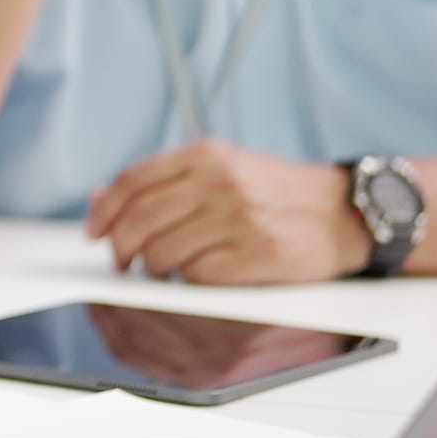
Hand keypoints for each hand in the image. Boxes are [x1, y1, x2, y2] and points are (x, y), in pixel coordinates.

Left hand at [88, 140, 369, 282]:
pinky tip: (198, 275)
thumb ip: (163, 180)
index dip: (104, 210)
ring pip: (163, 252)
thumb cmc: (274, 192)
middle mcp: (218, 183)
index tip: (94, 231)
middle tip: (122, 261)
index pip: (133, 181)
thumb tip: (99, 199)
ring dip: (154, 268)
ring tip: (165, 268)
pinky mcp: (255, 256)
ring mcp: (237, 219)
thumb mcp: (221, 167)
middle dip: (121, 247)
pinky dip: (189, 281)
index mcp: (204, 156)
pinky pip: (197, 276)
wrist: (341, 214)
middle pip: (140, 220)